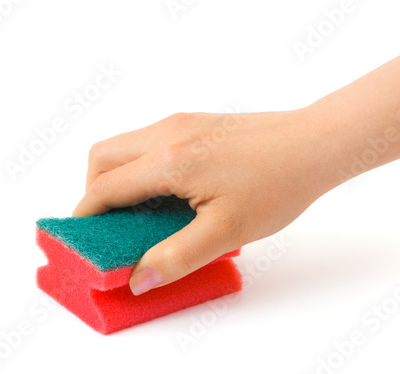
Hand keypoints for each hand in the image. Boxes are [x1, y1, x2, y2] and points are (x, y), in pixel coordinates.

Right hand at [72, 109, 337, 293]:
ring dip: (119, 178)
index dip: (87, 217)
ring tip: (140, 213)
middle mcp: (167, 133)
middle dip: (95, 192)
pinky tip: (168, 192)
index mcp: (169, 160)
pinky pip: (149, 143)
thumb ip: (177, 256)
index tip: (86, 238)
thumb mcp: (227, 231)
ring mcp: (181, 123)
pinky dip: (141, 167)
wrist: (313, 144)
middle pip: (102, 157)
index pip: (103, 188)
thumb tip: (138, 277)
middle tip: (113, 226)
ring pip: (125, 147)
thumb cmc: (278, 183)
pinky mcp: (195, 123)